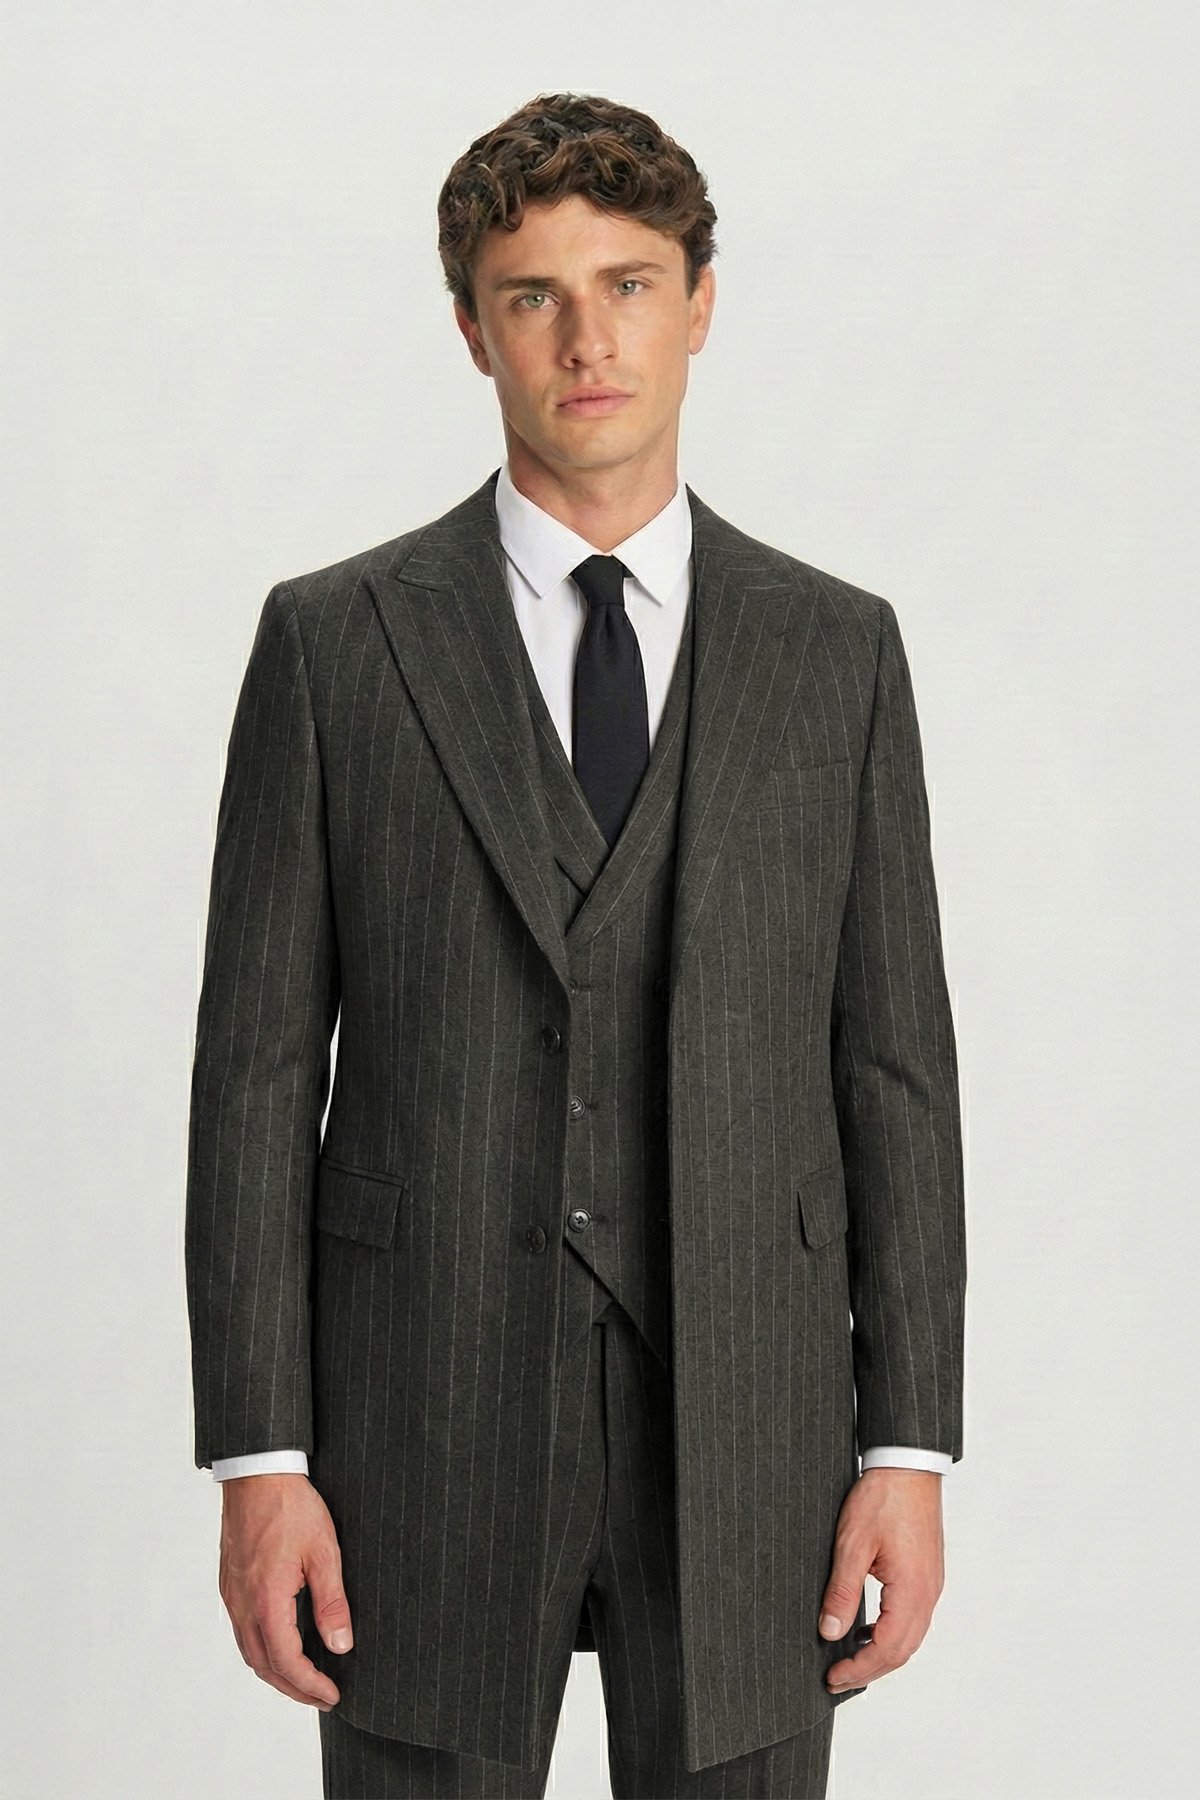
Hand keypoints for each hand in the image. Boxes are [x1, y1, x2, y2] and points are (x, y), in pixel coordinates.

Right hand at [218, 1473, 352, 1711]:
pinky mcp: (229, 1584)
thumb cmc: (291, 1506)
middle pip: (264, 1666)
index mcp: (266, 1599)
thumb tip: (341, 1646)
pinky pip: (242, 1631)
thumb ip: (332, 1603)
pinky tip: (280, 1646)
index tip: (333, 1695)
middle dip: (294, 1689)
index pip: (287, 1661)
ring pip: (250, 1651)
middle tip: (322, 1697)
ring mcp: (231, 1595)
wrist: (256, 1472)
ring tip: (304, 1680)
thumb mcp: (324, 1552)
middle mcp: (242, 1604)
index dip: (310, 1685)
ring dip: (276, 1673)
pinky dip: (262, 1650)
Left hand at [818, 1467, 944, 1692]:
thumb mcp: (853, 1544)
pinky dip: (891, 1633)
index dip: (859, 1668)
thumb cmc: (884, 1498)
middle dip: (869, 1670)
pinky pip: (913, 1618)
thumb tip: (830, 1631)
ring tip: (850, 1659)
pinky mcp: (928, 1575)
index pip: (887, 1649)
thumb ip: (842, 1592)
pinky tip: (868, 1628)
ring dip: (881, 1654)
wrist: (908, 1466)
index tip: (833, 1676)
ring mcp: (931, 1585)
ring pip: (910, 1637)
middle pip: (902, 1651)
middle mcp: (928, 1593)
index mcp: (912, 1590)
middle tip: (837, 1678)